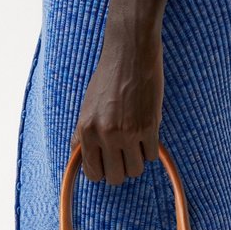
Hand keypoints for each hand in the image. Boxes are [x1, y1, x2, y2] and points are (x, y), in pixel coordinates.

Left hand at [70, 0, 176, 185]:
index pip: (93, 173)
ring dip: (137, 160)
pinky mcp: (149, 127)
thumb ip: (83, 135)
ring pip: (135, 171)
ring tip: (136, 142)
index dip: (102, 171)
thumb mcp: (87, 106)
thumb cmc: (108, 77)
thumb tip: (80, 159)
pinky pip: (151, 157)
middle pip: (115, 178)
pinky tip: (147, 131)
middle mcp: (105, 135)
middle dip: (121, 169)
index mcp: (86, 130)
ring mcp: (128, 133)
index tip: (108, 163)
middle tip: (124, 155)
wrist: (130, 51)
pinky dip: (150, 149)